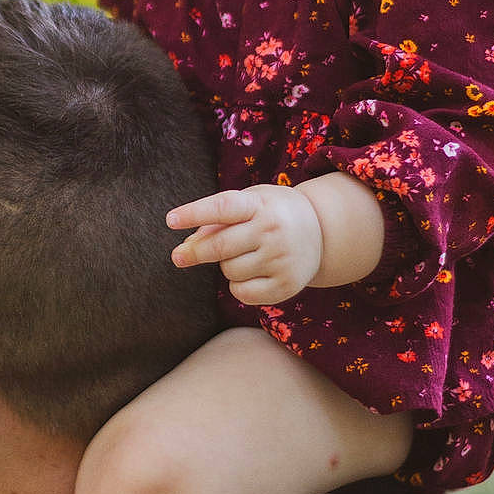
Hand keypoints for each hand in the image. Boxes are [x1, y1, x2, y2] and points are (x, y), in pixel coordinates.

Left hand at [167, 184, 322, 304]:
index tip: (170, 220)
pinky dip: (238, 286)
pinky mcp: (286, 285)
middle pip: (220, 246)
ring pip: (229, 270)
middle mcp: (273, 230)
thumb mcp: (251, 202)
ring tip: (244, 254)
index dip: (194, 213)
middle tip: (178, 256)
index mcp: (261, 204)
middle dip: (194, 252)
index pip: (223, 207)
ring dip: (225, 265)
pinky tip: (251, 273)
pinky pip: (242, 292)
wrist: (322, 230)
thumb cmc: (273, 213)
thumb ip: (219, 219)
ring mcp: (281, 259)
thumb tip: (188, 244)